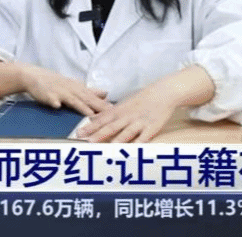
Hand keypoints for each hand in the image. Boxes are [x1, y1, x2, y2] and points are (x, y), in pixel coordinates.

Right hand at [17, 64, 112, 116]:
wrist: (36, 76)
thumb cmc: (57, 83)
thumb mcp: (75, 86)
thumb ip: (90, 91)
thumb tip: (106, 93)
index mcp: (80, 89)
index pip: (95, 98)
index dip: (105, 105)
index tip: (117, 113)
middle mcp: (72, 90)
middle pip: (87, 99)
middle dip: (98, 107)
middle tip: (109, 115)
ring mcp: (60, 92)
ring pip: (72, 100)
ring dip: (81, 107)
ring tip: (89, 115)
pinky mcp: (48, 95)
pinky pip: (51, 98)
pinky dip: (54, 102)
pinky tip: (57, 105)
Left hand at [76, 65, 217, 141]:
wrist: (162, 93)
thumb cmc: (141, 100)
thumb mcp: (123, 104)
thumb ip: (108, 113)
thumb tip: (92, 118)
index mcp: (119, 111)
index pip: (102, 119)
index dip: (90, 127)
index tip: (79, 134)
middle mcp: (128, 116)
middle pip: (111, 127)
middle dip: (99, 134)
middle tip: (88, 142)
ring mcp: (140, 122)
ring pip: (127, 132)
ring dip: (117, 140)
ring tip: (108, 148)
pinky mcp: (152, 127)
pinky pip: (144, 137)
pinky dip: (139, 143)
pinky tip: (133, 150)